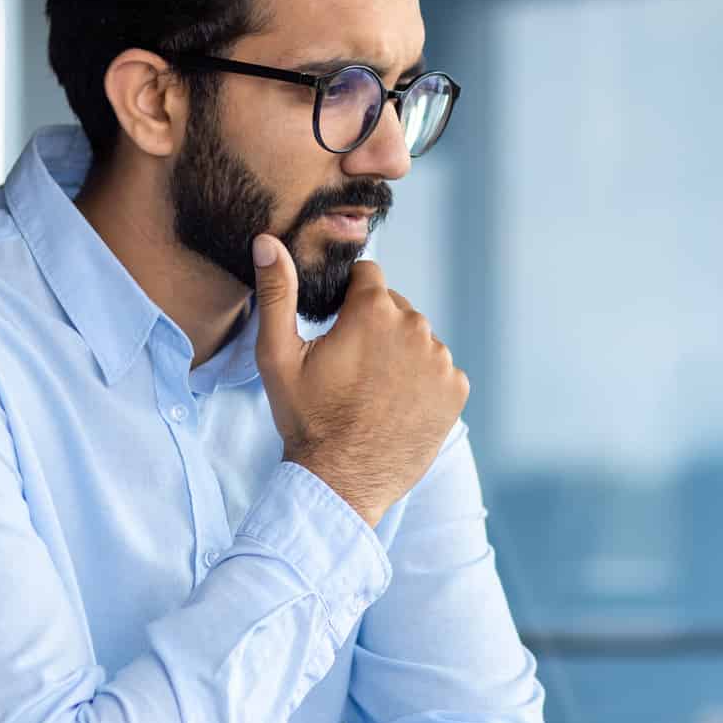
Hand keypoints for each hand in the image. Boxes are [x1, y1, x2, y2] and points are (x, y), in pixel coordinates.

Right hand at [251, 235, 467, 524]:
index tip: (336, 329)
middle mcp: (416, 326)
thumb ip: (277, 292)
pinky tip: (396, 405)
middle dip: (375, 327)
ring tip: (372, 391)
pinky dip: (421, 381)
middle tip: (350, 369)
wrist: (342, 482)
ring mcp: (441, 359)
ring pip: (417, 339)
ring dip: (399, 354)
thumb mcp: (278, 355)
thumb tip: (267, 240)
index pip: (367, 276)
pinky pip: (439, 370)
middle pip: (394, 308)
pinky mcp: (456, 390)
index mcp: (374, 310)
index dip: (348, 299)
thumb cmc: (306, 419)